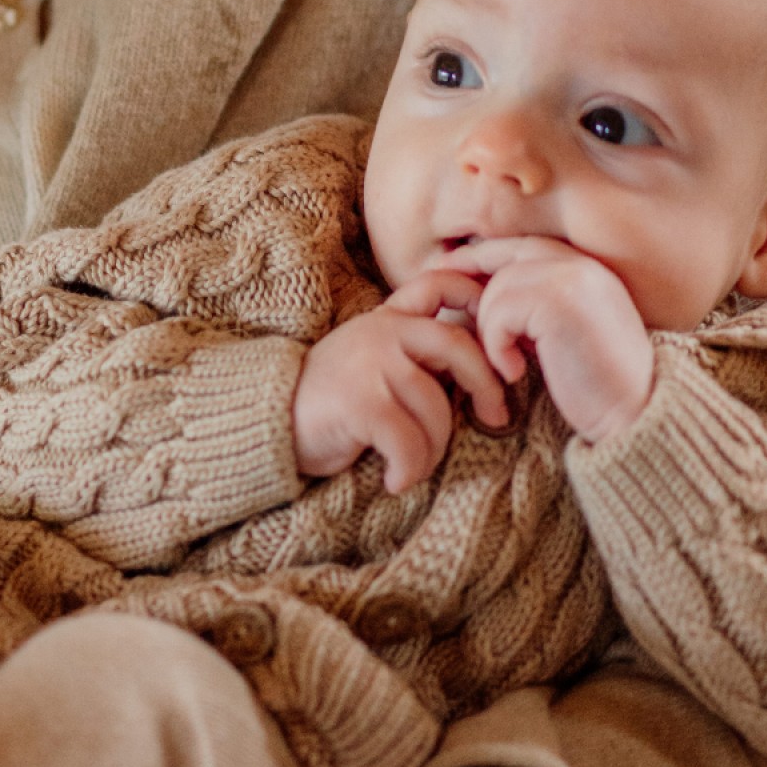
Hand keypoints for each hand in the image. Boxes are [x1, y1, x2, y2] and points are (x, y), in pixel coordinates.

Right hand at [292, 273, 509, 491]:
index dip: (476, 297)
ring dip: (433, 450)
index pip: (440, 285)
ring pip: (437, 411)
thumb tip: (480, 370)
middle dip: (487, 386)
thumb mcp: (370, 360)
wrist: (269, 423)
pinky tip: (394, 480)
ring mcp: (372, 365)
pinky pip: (411, 443)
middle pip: (459, 349)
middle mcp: (383, 333)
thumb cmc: (329, 401)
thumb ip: (412, 351)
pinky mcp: (362, 403)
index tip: (496, 333)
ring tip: (411, 465)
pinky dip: (409, 470)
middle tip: (496, 417)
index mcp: (388, 318)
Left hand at [446, 237, 653, 441]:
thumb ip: (536, 306)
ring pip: (497, 288)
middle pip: (504, 256)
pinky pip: (499, 312)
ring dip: (490, 330)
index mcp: (589, 270)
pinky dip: (497, 346)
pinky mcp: (560, 303)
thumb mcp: (564, 335)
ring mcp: (573, 279)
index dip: (483, 254)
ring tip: (508, 364)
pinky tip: (516, 372)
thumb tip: (478, 292)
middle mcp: (583, 266)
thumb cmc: (596, 388)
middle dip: (469, 277)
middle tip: (446, 303)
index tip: (450, 269)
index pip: (523, 246)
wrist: (635, 416)